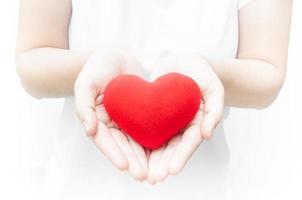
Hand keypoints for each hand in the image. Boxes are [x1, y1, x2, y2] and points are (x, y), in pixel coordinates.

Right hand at [74, 50, 147, 180]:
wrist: (116, 55)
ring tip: (154, 172)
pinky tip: (163, 152)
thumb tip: (89, 130)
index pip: (104, 140)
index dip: (113, 154)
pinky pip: (147, 128)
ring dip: (143, 157)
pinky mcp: (140, 113)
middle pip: (122, 146)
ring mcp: (126, 119)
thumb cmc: (97, 67)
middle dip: (132, 161)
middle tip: (142, 175)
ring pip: (135, 141)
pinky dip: (153, 141)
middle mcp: (112, 123)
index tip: (124, 166)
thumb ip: (83, 106)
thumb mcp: (85, 83)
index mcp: (97, 119)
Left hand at [147, 53, 224, 183]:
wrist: (183, 60)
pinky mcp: (154, 115)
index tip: (172, 170)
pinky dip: (140, 143)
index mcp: (197, 123)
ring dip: (151, 161)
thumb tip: (207, 134)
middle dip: (164, 164)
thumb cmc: (201, 73)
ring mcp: (167, 122)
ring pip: (159, 144)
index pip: (190, 142)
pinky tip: (132, 154)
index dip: (181, 156)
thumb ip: (214, 109)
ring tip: (143, 175)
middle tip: (154, 178)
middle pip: (173, 149)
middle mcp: (182, 126)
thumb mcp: (213, 87)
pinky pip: (146, 129)